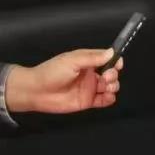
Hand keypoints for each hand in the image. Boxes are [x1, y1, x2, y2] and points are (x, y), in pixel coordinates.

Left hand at [4, 49, 122, 113]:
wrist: (37, 91)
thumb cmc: (52, 72)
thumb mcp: (72, 60)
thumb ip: (93, 57)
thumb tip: (112, 52)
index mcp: (87, 61)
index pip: (107, 59)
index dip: (115, 61)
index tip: (117, 64)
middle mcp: (91, 74)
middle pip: (111, 73)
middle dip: (113, 74)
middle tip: (105, 77)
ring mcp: (90, 88)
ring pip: (110, 86)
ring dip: (113, 86)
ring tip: (105, 86)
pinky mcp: (88, 101)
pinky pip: (104, 100)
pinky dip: (110, 98)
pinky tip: (107, 96)